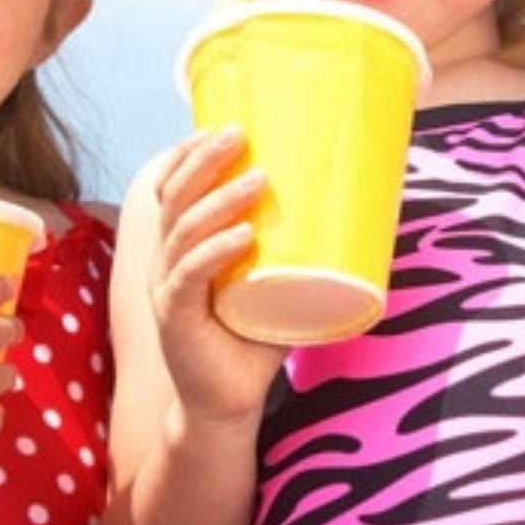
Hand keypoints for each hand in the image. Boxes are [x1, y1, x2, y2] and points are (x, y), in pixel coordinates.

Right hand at [147, 128, 288, 427]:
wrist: (227, 401)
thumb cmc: (254, 336)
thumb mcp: (274, 281)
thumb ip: (297, 248)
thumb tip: (358, 207)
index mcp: (182, 245)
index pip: (172, 188)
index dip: (188, 154)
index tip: (218, 122)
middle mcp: (167, 260)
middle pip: (176, 198)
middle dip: (204, 160)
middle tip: (239, 132)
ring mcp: (167, 288)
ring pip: (184, 231)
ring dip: (220, 201)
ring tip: (257, 179)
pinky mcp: (176, 318)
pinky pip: (190, 277)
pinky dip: (215, 253)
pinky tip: (242, 237)